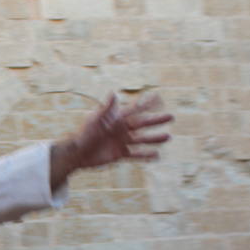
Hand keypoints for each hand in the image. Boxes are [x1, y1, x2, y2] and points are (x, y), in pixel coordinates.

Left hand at [52, 93, 172, 181]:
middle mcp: (122, 129)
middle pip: (143, 123)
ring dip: (154, 138)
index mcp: (117, 119)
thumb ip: (106, 108)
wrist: (77, 153)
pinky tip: (157, 156)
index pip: (135, 109)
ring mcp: (122, 142)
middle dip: (156, 120)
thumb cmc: (84, 134)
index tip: (159, 97)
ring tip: (168, 137)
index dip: (146, 103)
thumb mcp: (95, 119)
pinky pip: (136, 154)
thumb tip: (113, 93)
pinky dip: (146, 155)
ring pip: (142, 139)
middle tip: (171, 117)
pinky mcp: (120, 154)